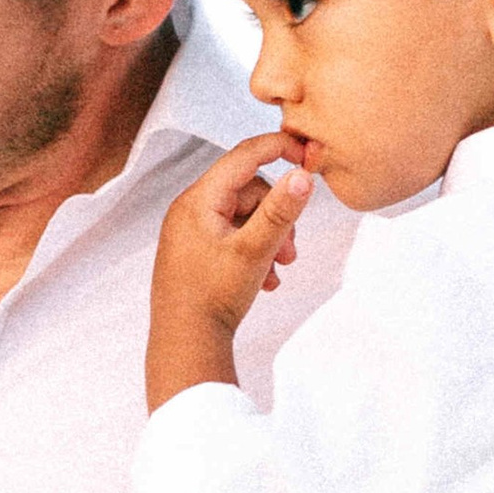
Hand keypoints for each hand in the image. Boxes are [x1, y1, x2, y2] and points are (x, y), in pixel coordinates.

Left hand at [149, 136, 314, 406]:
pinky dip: (253, 252)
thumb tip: (303, 174)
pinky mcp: (194, 252)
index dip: (280, 148)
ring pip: (244, 217)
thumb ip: (280, 211)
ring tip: (279, 269)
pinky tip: (265, 279)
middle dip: (277, 216)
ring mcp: (189, 231)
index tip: (309, 154)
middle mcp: (188, 210)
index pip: (244, 156)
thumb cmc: (212, 298)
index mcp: (198, 200)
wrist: (184, 344)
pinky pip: (232, 237)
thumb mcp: (255, 251)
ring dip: (269, 238)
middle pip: (248, 191)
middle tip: (292, 250)